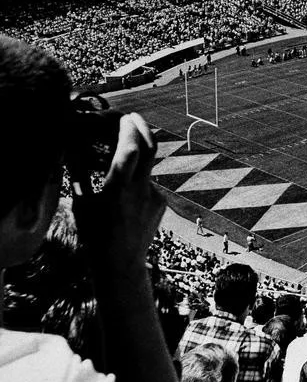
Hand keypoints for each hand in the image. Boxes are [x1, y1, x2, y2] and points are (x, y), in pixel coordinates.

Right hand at [73, 113, 164, 272]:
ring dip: (136, 158)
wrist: (121, 265)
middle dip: (143, 128)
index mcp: (118, 190)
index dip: (129, 130)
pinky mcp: (161, 203)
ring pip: (147, 167)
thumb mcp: (82, 204)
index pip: (130, 151)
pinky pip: (148, 185)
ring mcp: (154, 197)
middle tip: (133, 116)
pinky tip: (126, 200)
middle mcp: (140, 191)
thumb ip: (80, 174)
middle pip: (151, 149)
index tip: (124, 117)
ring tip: (120, 166)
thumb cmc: (94, 236)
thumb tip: (71, 149)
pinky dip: (137, 182)